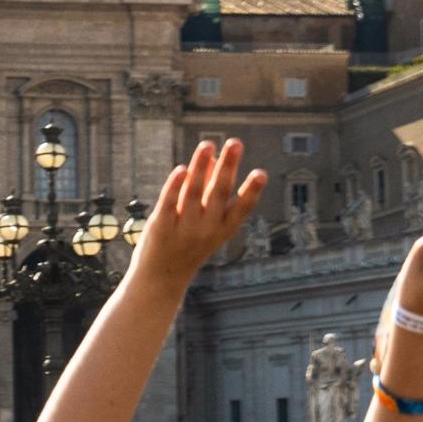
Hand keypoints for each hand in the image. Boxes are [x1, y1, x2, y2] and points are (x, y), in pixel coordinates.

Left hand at [128, 139, 266, 285]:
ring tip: (207, 145)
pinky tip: (181, 169)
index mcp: (222, 229)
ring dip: (201, 167)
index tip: (261, 173)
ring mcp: (184, 228)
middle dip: (228, 167)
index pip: (241, 209)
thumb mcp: (205, 224)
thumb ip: (207, 194)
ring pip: (193, 192)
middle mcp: (206, 229)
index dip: (251, 191)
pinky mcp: (161, 227)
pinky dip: (175, 186)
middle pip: (219, 193)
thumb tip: (212, 159)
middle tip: (235, 142)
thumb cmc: (186, 247)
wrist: (162, 279)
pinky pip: (169, 203)